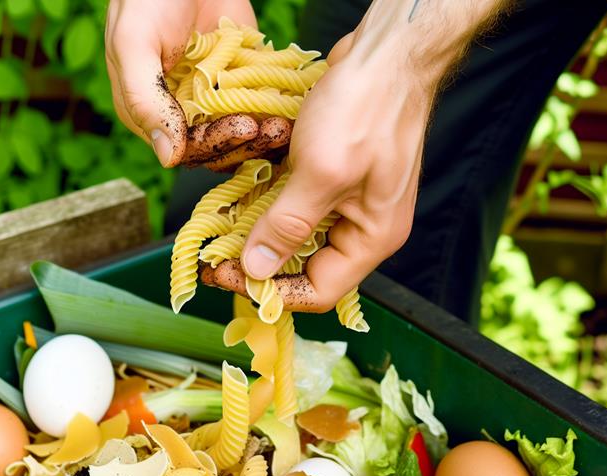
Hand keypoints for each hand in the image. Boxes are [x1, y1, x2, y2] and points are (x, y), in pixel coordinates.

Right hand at [105, 0, 289, 169]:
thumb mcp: (134, 45)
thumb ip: (145, 99)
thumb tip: (167, 157)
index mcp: (149, 111)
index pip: (186, 149)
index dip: (216, 144)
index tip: (243, 128)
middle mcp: (182, 112)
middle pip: (218, 146)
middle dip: (245, 142)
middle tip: (272, 128)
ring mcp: (214, 97)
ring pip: (241, 131)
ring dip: (263, 133)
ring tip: (284, 124)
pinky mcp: (241, 81)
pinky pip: (259, 106)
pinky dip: (275, 113)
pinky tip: (292, 112)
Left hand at [201, 30, 432, 311]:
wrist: (389, 53)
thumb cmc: (364, 108)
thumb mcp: (319, 172)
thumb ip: (287, 225)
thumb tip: (257, 270)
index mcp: (372, 238)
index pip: (319, 291)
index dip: (271, 291)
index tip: (226, 275)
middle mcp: (366, 227)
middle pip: (309, 267)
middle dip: (263, 263)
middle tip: (218, 254)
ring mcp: (355, 200)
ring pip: (302, 235)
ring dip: (264, 232)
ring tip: (224, 225)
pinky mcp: (341, 174)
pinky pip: (303, 203)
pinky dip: (274, 202)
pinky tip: (245, 192)